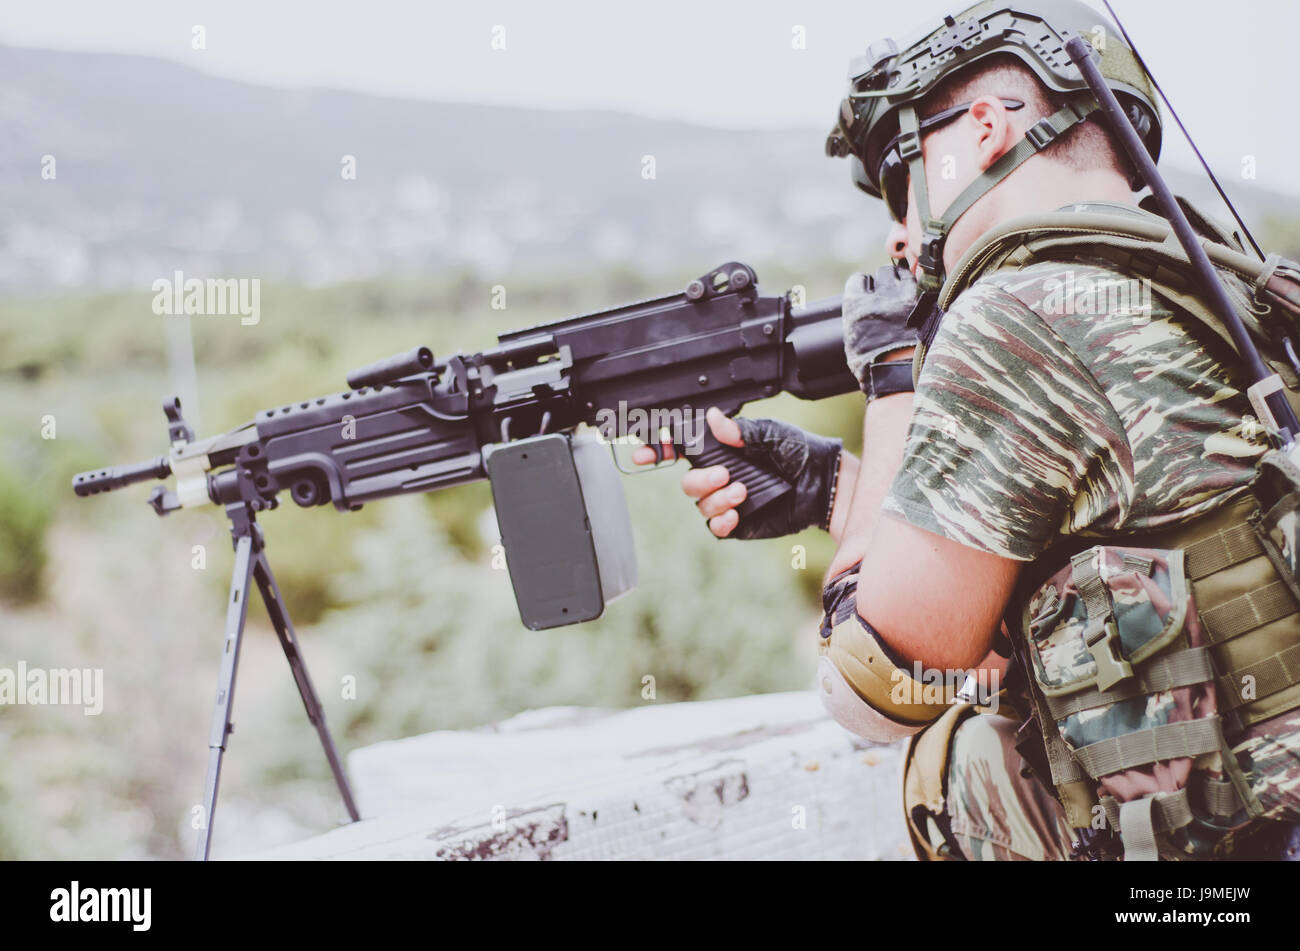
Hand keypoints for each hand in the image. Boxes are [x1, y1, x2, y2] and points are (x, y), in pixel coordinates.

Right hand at [632, 407, 841, 538]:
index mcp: (724, 450)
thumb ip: (739, 430)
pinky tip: (734, 514)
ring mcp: (728, 499)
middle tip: (725, 475)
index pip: (683, 449)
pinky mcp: (738, 522)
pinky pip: (715, 526)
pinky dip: (720, 520)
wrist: (821, 484)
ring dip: (717, 499)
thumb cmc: (799, 452)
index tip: (643, 453)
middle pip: (687, 482)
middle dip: (700, 480)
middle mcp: (721, 475)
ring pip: (701, 504)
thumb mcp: (770, 433)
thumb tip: (711, 418)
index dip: (660, 450)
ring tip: (743, 493)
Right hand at [842, 264, 919, 396]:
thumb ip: (859, 323)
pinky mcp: (924, 301)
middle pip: (882, 274)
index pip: (858, 281)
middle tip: (891, 294)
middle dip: (886, 281)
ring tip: (908, 296)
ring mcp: (903, 296)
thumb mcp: (855, 345)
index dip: (865, 287)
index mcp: (856, 306)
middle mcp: (878, 296)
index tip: (869, 293)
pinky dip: (921, 290)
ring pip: (903, 274)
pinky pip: (922, 285)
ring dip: (904, 281)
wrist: (902, 378)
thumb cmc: (875, 370)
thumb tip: (864, 316)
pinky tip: (921, 302)